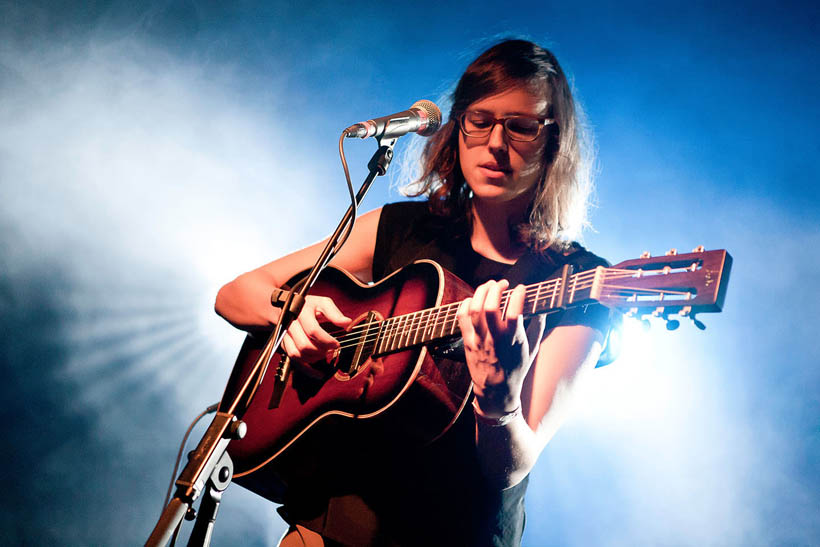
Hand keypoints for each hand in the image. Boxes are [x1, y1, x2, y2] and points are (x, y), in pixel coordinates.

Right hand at [281, 295, 351, 368]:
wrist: (288, 307)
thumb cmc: (309, 305)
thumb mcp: (323, 303)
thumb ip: (334, 313)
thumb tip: (347, 322)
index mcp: (301, 313)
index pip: (313, 330)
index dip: (326, 340)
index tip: (337, 344)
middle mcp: (290, 325)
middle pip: (304, 345)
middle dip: (320, 350)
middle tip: (331, 349)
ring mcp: (285, 336)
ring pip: (297, 354)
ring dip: (313, 358)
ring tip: (324, 354)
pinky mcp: (284, 345)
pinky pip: (293, 361)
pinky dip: (306, 369)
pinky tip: (318, 374)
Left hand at [457, 280, 545, 416]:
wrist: (495, 392)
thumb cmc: (515, 371)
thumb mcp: (532, 351)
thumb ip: (538, 329)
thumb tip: (543, 311)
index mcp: (513, 341)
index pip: (514, 312)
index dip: (518, 295)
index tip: (522, 288)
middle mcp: (495, 339)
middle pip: (489, 307)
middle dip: (495, 288)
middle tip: (502, 283)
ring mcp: (479, 340)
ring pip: (474, 309)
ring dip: (481, 292)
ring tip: (489, 285)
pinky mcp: (467, 341)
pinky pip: (462, 318)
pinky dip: (465, 304)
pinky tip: (473, 298)